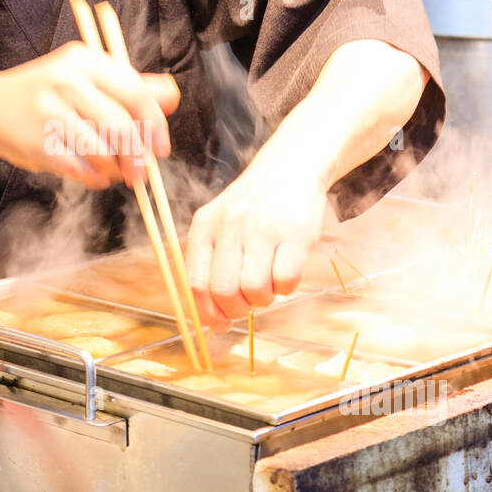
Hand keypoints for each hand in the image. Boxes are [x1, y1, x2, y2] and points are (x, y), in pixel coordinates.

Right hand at [0, 41, 179, 189]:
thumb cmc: (47, 96)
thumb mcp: (86, 79)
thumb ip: (130, 86)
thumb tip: (172, 96)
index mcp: (85, 61)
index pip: (136, 93)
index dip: (155, 124)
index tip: (162, 148)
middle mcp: (67, 81)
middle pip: (121, 126)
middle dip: (137, 157)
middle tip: (140, 174)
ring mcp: (49, 111)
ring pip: (102, 151)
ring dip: (113, 170)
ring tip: (112, 173)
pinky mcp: (36, 141)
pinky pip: (79, 168)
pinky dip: (92, 179)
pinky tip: (93, 177)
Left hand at [186, 144, 327, 322]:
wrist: (289, 169)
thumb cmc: (252, 207)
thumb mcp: (220, 225)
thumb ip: (211, 267)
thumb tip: (214, 322)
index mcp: (204, 226)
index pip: (196, 284)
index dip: (208, 313)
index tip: (221, 321)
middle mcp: (230, 225)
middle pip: (224, 292)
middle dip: (237, 310)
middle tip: (248, 303)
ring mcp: (263, 228)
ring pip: (255, 290)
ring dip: (264, 299)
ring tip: (268, 282)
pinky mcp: (296, 233)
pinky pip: (286, 281)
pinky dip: (287, 288)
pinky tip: (285, 270)